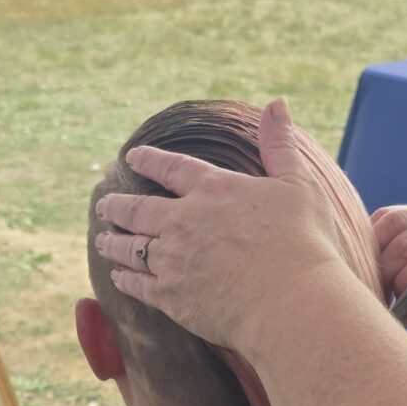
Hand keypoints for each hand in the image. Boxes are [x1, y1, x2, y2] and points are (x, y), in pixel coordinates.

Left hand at [93, 99, 342, 350]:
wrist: (292, 303)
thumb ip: (280, 145)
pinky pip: (138, 284)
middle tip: (103, 205)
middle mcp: (183, 221)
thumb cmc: (303, 244)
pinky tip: (118, 278)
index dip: (148, 160)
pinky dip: (124, 279)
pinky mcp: (171, 297)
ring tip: (102, 240)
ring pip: (130, 247)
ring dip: (112, 242)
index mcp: (213, 189)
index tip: (132, 157)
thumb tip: (277, 103)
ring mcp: (173, 260)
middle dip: (116, 205)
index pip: (170, 168)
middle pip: (137, 209)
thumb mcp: (299, 185)